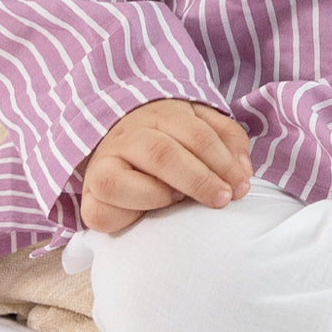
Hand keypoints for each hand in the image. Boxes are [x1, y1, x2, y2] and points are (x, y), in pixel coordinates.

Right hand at [80, 99, 253, 233]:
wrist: (122, 143)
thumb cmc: (171, 140)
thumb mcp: (204, 128)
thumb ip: (228, 142)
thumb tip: (243, 172)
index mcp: (161, 115)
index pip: (196, 134)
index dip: (222, 162)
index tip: (241, 185)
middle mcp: (128, 136)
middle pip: (161, 154)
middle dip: (198, 180)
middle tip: (222, 198)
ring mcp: (103, 165)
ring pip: (118, 181)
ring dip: (157, 195)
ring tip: (179, 201)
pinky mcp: (88, 198)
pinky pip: (98, 212)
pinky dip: (126, 216)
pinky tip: (148, 215)